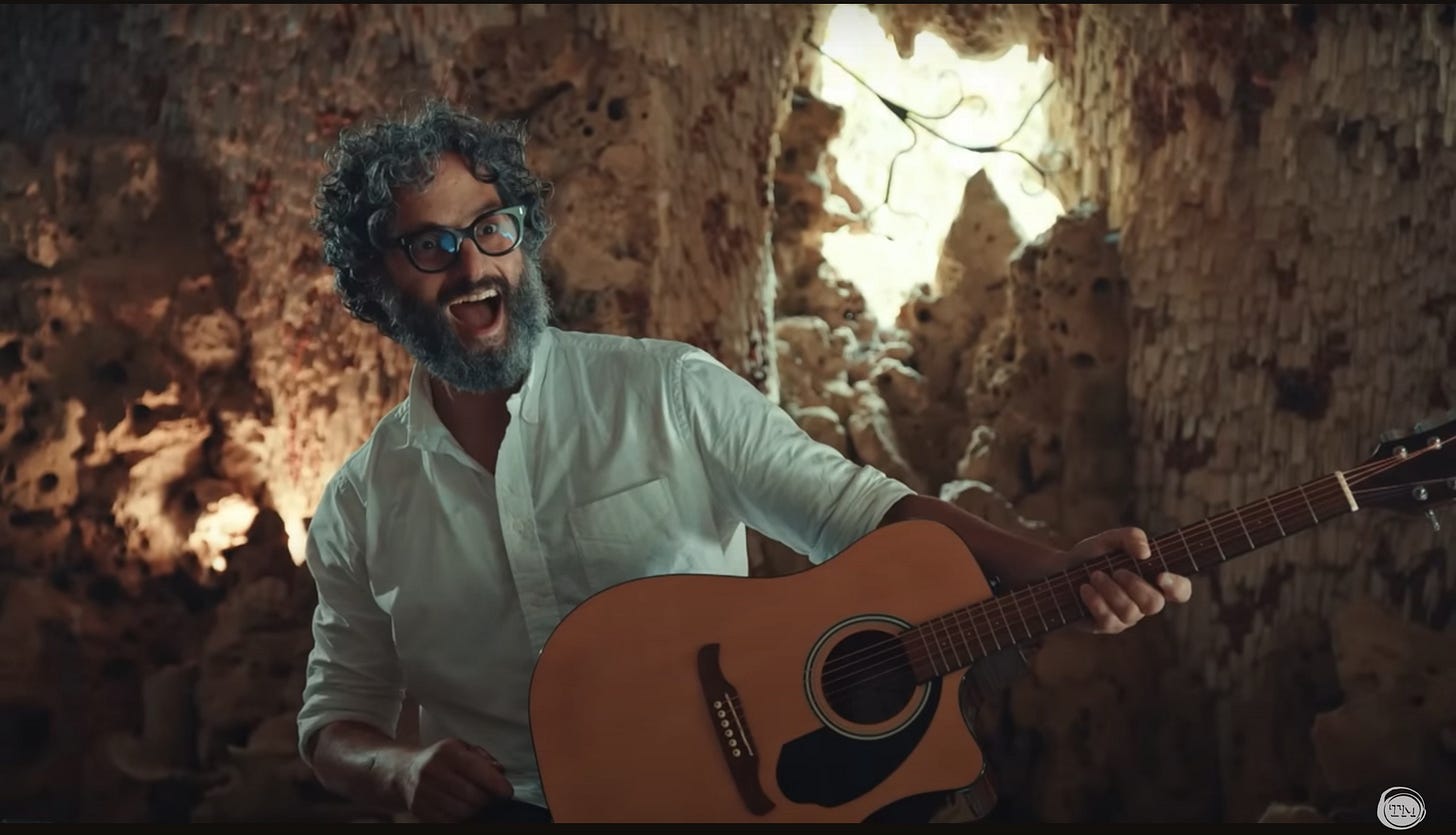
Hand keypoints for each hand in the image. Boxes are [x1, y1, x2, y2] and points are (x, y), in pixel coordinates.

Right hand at [396, 738, 513, 822]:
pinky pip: (448, 821)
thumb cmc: (439, 759)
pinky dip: (461, 819)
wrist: (403, 771)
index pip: (476, 768)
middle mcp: (433, 770)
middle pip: (471, 794)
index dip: (495, 783)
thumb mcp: (461, 747)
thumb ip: (483, 757)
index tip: (507, 792)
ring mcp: (423, 791)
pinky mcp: (419, 809)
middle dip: (488, 800)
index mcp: (447, 751)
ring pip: (461, 811)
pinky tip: (466, 811)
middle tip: (495, 800)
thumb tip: (499, 771)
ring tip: (480, 805)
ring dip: (476, 811)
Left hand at [1065, 527, 1191, 634]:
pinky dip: (1095, 600)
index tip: (1161, 576)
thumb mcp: (1109, 540)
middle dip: (1135, 585)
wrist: (1059, 570)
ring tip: (1094, 575)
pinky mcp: (1106, 626)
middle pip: (1155, 604)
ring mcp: (1125, 617)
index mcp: (1152, 581)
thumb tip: (1146, 553)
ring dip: (1110, 590)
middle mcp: (1142, 602)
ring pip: (1130, 612)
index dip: (1178, 587)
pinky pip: (1108, 620)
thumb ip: (1130, 537)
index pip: (1181, 591)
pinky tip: (1084, 588)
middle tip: (1116, 571)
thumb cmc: (1091, 556)